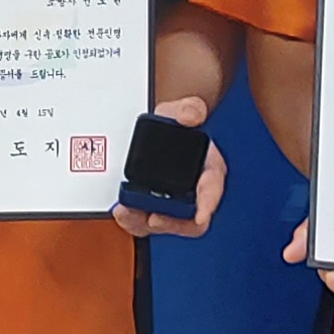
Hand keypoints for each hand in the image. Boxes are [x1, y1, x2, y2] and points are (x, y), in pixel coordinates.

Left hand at [111, 97, 226, 240]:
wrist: (162, 129)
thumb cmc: (175, 123)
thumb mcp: (180, 111)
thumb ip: (189, 109)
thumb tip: (190, 116)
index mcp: (208, 170)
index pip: (212, 191)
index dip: (208, 205)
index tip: (200, 216)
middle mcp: (193, 192)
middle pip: (189, 220)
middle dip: (171, 223)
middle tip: (153, 217)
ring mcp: (173, 202)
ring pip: (164, 224)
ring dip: (144, 223)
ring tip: (127, 212)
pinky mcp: (153, 206)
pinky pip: (144, 221)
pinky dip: (132, 219)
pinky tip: (121, 210)